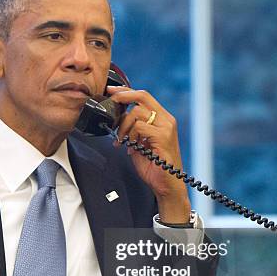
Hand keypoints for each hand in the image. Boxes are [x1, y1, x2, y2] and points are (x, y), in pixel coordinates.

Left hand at [107, 85, 190, 223]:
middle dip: (121, 98)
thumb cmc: (153, 166)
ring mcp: (166, 127)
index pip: (143, 96)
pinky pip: (140, 127)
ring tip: (122, 141)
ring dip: (123, 127)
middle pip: (142, 96)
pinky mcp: (163, 137)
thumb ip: (132, 129)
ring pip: (137, 113)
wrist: (167, 185)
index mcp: (162, 118)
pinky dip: (130, 136)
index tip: (110, 90)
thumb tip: (117, 118)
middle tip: (110, 106)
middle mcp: (166, 120)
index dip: (125, 91)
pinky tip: (130, 147)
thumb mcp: (139, 142)